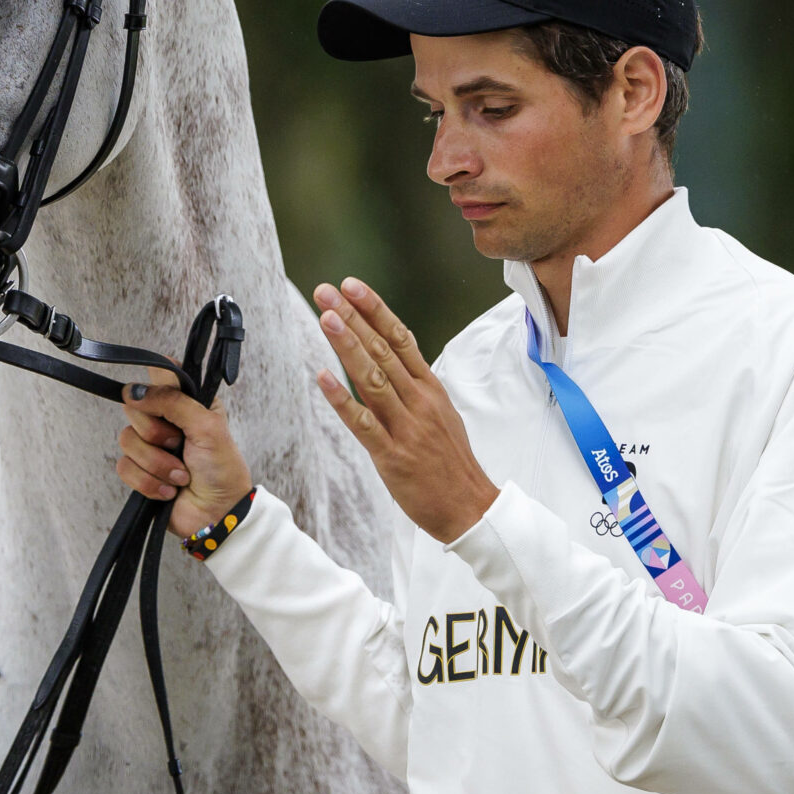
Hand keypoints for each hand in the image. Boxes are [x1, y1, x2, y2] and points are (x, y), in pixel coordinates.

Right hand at [118, 370, 254, 538]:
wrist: (219, 515)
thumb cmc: (223, 470)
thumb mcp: (207, 426)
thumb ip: (173, 401)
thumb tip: (136, 391)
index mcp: (187, 403)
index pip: (159, 376)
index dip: (155, 388)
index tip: (162, 402)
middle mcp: (166, 421)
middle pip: (134, 409)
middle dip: (157, 434)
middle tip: (178, 445)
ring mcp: (151, 447)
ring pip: (127, 440)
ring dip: (157, 464)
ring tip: (180, 475)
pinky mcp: (140, 473)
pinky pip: (124, 468)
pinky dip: (149, 482)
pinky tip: (169, 490)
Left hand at [313, 278, 500, 543]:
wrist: (471, 507)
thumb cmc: (451, 462)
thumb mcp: (442, 413)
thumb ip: (416, 387)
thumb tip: (392, 360)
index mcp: (430, 388)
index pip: (400, 337)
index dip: (374, 310)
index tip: (352, 286)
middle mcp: (419, 401)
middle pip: (383, 350)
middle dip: (353, 317)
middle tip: (327, 290)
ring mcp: (406, 427)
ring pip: (374, 378)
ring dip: (349, 346)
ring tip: (326, 318)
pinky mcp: (393, 456)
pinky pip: (364, 424)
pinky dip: (343, 400)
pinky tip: (323, 378)